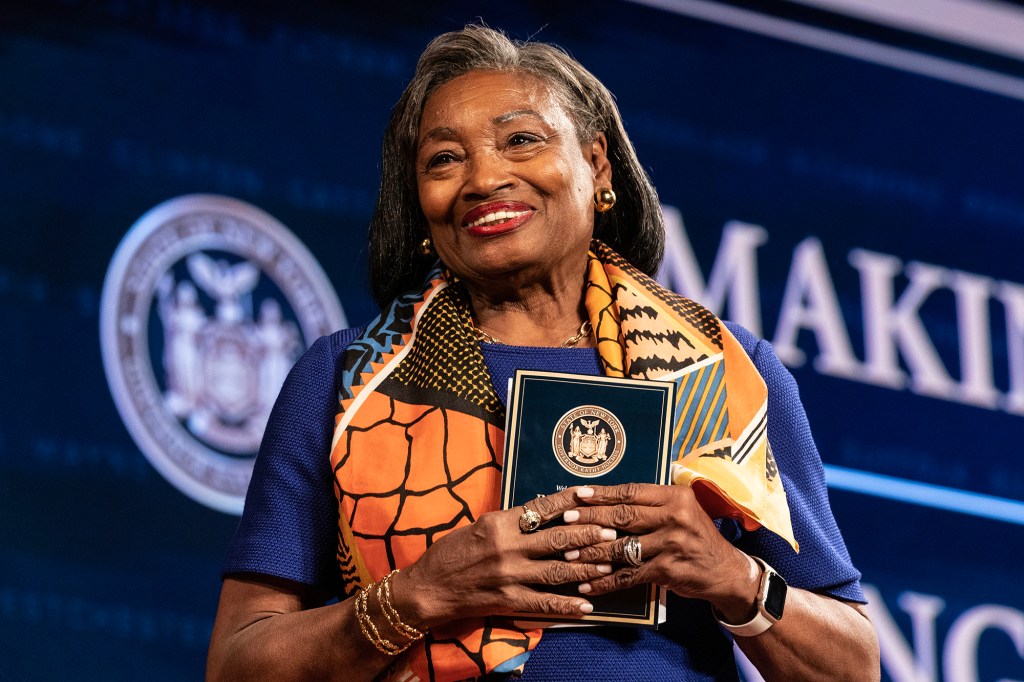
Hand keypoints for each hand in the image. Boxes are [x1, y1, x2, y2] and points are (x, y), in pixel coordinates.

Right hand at [398, 486, 617, 627]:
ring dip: (586, 569)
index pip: (541, 508)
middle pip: (557, 540)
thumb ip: (512, 520)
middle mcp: (507, 547)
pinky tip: (587, 605)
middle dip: (588, 536)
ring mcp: (509, 577)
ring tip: (608, 564)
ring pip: (557, 572)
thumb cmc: (453, 552)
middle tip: (613, 531)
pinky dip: (567, 606)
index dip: (569, 503)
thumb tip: (546, 512)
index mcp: (499, 523)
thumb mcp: (481, 525)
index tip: (592, 497)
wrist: (428, 588)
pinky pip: (544, 604)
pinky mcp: (508, 601)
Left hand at [562, 483, 758, 620]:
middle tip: (565, 519)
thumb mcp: (682, 510)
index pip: (631, 492)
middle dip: (590, 518)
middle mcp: (674, 517)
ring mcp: (671, 544)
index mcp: (675, 497)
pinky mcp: (667, 570)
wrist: (726, 571)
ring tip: (568, 555)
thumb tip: (609, 499)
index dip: (603, 494)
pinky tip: (588, 584)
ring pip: (622, 547)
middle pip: (622, 516)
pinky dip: (606, 581)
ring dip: (592, 552)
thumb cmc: (696, 536)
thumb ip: (653, 503)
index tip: (578, 494)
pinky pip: (629, 575)